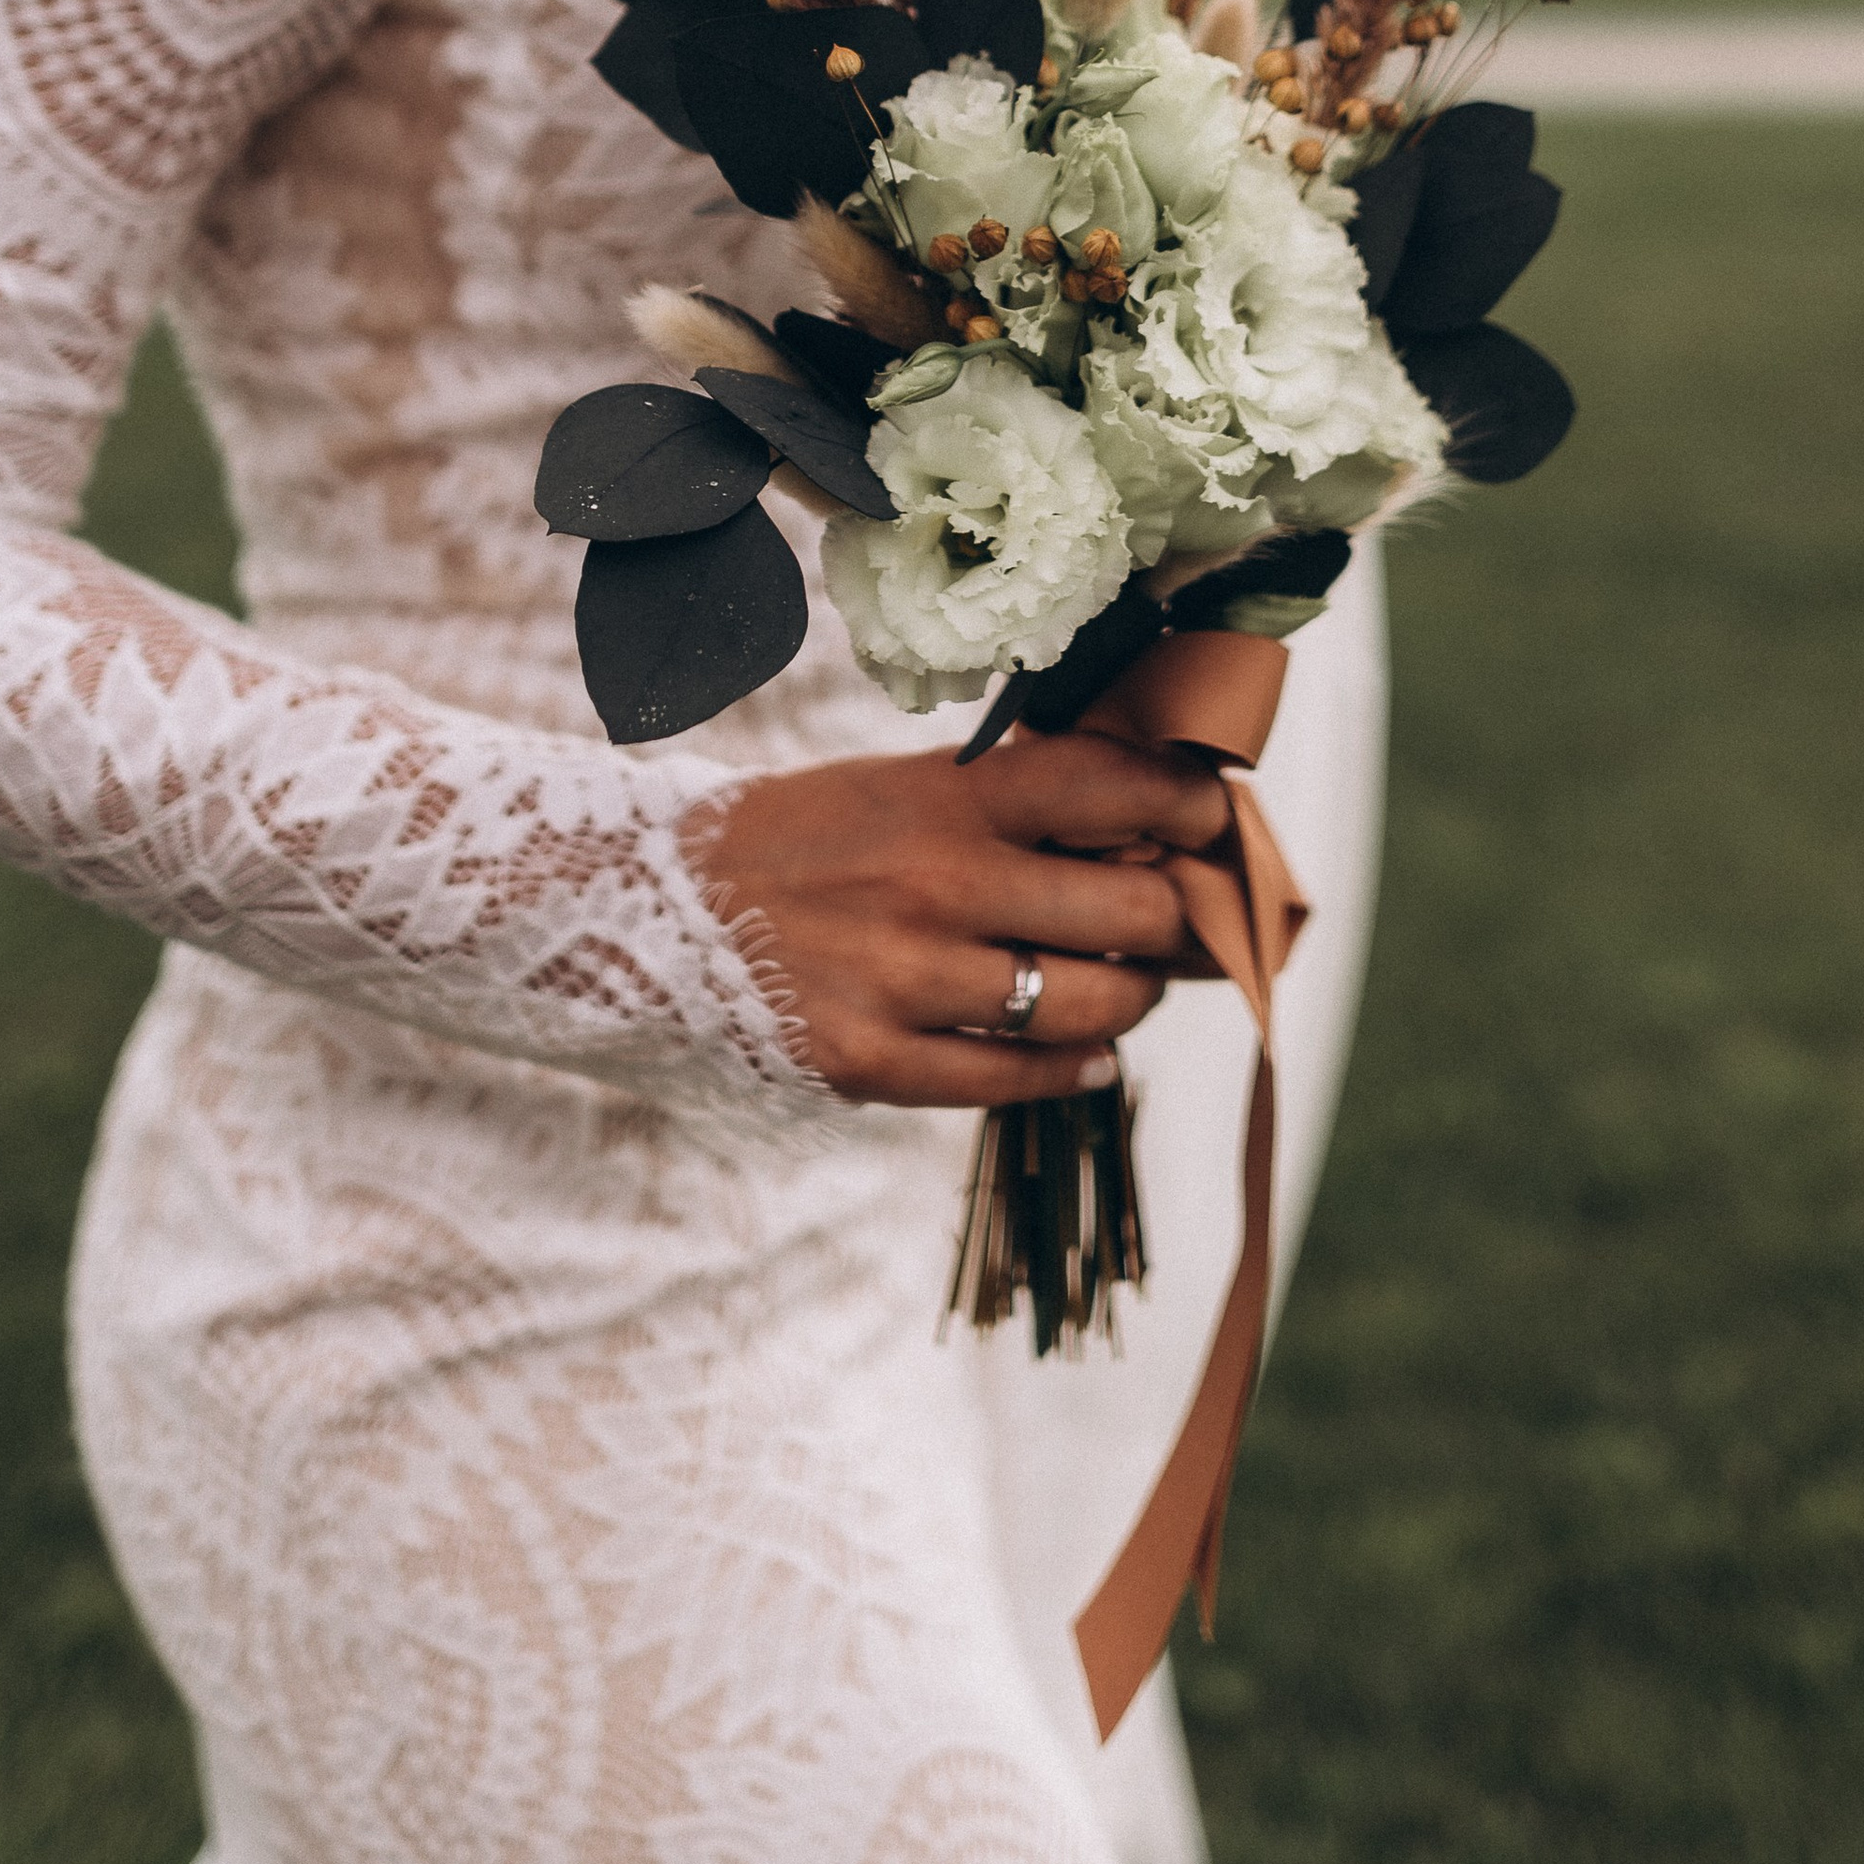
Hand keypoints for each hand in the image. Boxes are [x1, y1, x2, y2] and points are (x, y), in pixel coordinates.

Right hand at [694, 728, 1233, 1107]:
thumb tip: (1153, 832)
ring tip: (1119, 986)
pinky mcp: (871, 1062)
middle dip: (1172, 920)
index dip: (1191, 806)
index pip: (1117, 787)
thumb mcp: (902, 785)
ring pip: (1093, 1006)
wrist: (654, 908)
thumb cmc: (807, 838)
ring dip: (1130, 1000)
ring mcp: (905, 979)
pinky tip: (1089, 1056)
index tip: (1210, 821)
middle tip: (1168, 920)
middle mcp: (937, 881)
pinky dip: (1074, 1070)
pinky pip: (1015, 1078)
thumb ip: (1015, 805)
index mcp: (947, 793)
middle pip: (1134, 911)